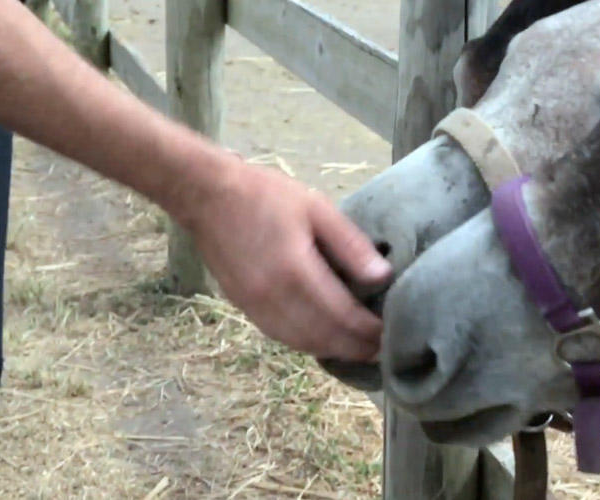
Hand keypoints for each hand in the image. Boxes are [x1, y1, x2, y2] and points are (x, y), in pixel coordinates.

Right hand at [175, 151, 391, 360]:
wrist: (208, 196)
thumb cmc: (265, 196)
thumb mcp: (316, 208)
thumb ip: (350, 245)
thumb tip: (382, 277)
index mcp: (296, 272)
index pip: (342, 316)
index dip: (369, 331)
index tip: (391, 333)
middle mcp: (274, 298)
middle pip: (324, 337)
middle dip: (355, 348)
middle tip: (381, 350)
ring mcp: (256, 307)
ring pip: (302, 343)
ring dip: (333, 351)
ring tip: (359, 350)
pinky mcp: (244, 307)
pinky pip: (281, 337)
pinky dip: (308, 344)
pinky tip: (324, 340)